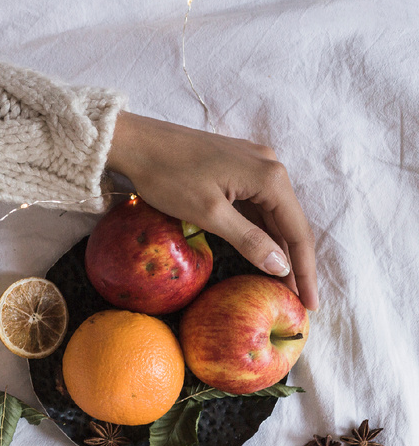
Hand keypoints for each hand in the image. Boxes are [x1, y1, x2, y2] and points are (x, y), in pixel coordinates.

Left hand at [106, 111, 318, 310]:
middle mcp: (269, 166)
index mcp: (270, 176)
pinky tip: (260, 254)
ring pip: (272, 215)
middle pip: (289, 223)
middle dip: (294, 263)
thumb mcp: (208, 214)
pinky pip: (256, 204)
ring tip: (281, 285)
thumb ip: (248, 240)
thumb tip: (281, 266)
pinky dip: (259, 231)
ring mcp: (253, 164)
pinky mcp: (236, 167)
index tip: (310, 303)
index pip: (298, 232)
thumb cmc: (167, 176)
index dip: (304, 271)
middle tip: (298, 301)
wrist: (136, 142)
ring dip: (277, 248)